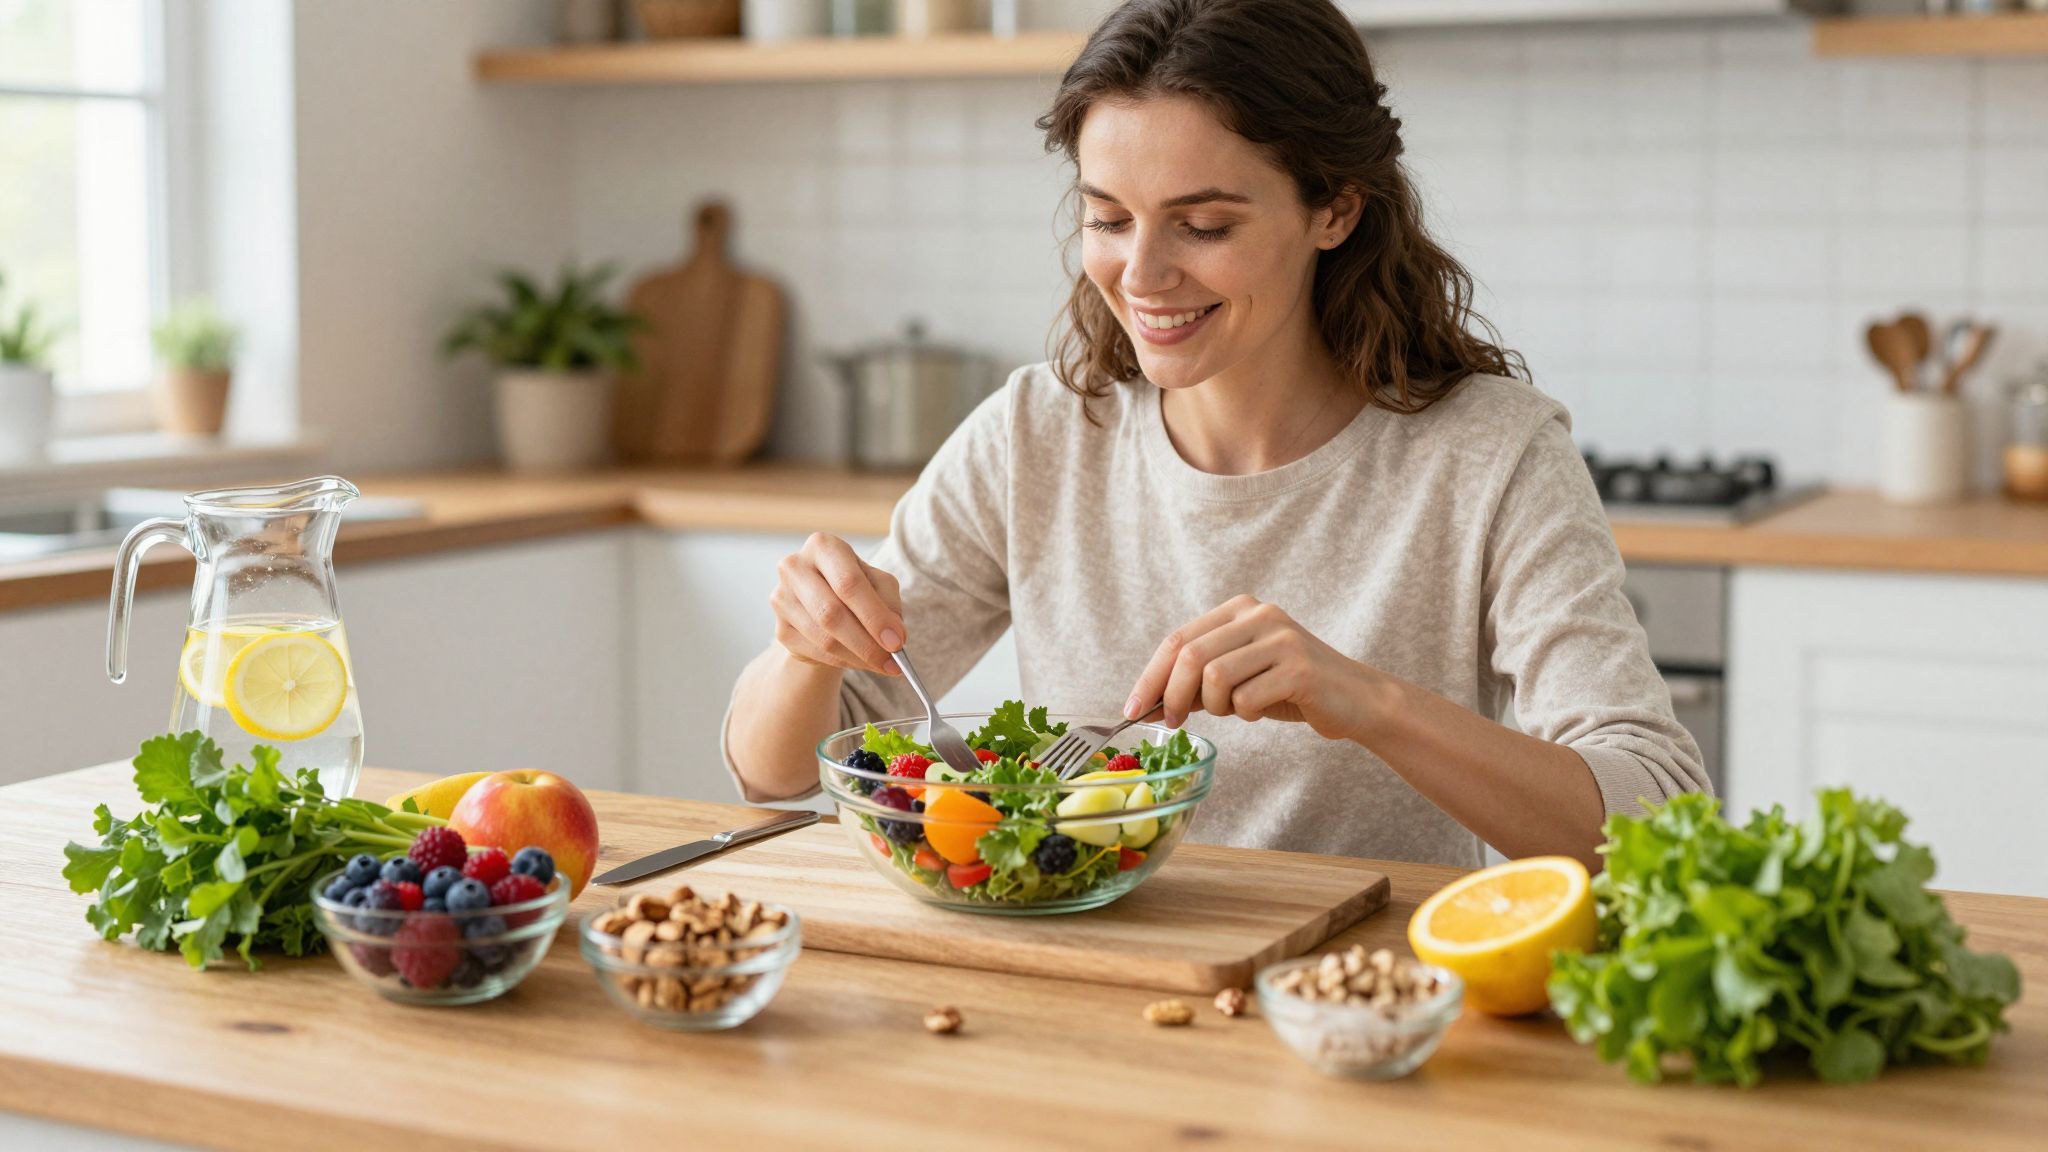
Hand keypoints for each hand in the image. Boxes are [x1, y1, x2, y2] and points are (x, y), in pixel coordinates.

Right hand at [770, 533, 903, 675]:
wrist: (824, 604)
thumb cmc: (857, 587)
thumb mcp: (879, 585)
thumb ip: (889, 606)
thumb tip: (894, 638)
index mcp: (822, 546)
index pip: (849, 583)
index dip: (874, 615)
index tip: (896, 641)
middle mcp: (795, 567)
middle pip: (831, 613)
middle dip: (867, 643)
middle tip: (892, 661)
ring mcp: (782, 599)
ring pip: (824, 639)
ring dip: (858, 657)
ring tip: (882, 664)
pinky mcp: (781, 630)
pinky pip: (817, 653)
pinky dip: (844, 662)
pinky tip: (860, 660)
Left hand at [1127, 595, 1377, 739]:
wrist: (1354, 699)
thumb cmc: (1289, 689)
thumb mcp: (1239, 677)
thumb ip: (1198, 681)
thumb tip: (1148, 702)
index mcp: (1240, 609)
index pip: (1178, 639)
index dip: (1150, 675)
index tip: (1133, 708)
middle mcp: (1260, 615)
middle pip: (1191, 656)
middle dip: (1171, 696)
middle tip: (1171, 722)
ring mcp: (1281, 639)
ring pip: (1215, 678)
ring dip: (1215, 707)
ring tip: (1236, 710)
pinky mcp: (1299, 668)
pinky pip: (1247, 699)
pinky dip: (1246, 714)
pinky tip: (1264, 710)